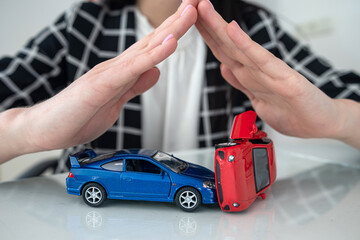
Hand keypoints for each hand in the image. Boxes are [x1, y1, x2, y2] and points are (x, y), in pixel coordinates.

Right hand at [0, 0, 198, 161]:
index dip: (173, 32)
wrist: (45, 128)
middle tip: (196, 2)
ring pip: (146, 48)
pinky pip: (132, 68)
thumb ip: (135, 85)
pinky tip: (169, 43)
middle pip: (153, 41)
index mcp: (122, 71)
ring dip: (171, 30)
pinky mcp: (102, 84)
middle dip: (177, 21)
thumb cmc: (77, 115)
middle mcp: (117, 66)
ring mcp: (109, 73)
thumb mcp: (116, 100)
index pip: (152, 48)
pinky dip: (153, 55)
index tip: (191, 19)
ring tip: (190, 11)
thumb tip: (154, 72)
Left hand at [195, 0, 353, 140]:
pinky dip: (245, 45)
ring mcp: (270, 72)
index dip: (205, 36)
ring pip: (238, 47)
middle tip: (189, 5)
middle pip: (225, 44)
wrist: (322, 124)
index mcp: (249, 75)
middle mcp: (257, 69)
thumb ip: (241, 82)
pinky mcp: (285, 78)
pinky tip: (233, 30)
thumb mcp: (257, 98)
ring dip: (218, 27)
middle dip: (205, 25)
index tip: (189, 22)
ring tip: (204, 7)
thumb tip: (225, 68)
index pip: (222, 51)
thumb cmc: (293, 110)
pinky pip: (261, 60)